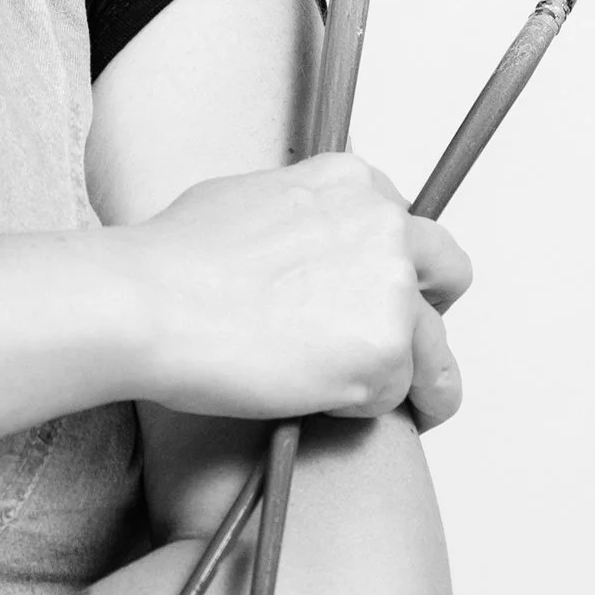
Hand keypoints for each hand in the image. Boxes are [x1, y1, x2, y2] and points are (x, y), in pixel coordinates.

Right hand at [123, 154, 471, 427]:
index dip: (390, 266)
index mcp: (351, 182)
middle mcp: (385, 226)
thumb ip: (297, 220)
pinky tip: (318, 404)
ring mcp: (391, 289)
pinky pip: (393, 396)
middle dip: (430, 310)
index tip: (373, 295)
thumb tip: (298, 253)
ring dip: (417, 379)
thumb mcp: (244, 201)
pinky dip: (361, 409)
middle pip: (446, 273)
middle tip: (408, 347)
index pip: (403, 225)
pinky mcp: (383, 353)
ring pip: (432, 347)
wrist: (148, 304)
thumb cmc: (170, 260)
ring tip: (404, 411)